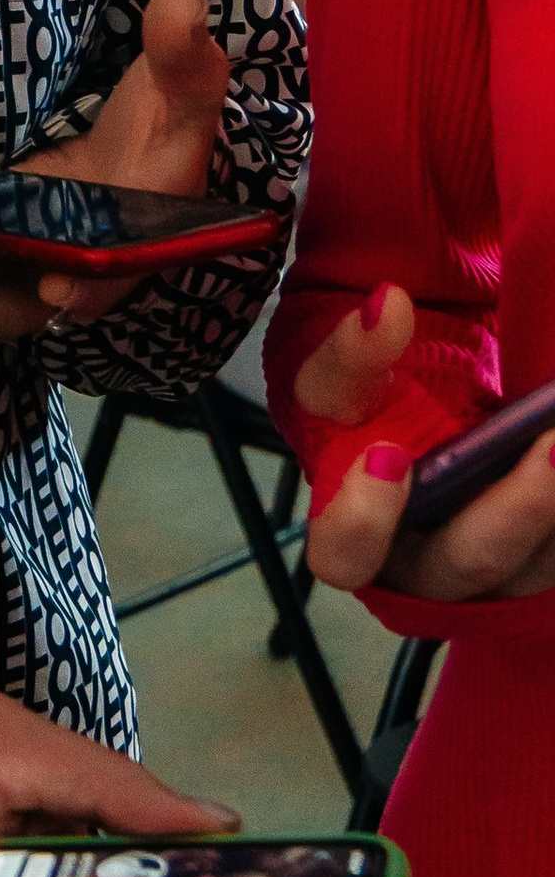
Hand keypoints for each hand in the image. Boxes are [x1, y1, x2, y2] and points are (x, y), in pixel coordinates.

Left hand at [0, 0, 231, 344]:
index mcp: (128, 244)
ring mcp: (13, 264)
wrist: (133, 151)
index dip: (85, 287)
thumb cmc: (164, 127)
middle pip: (6, 302)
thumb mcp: (184, 90)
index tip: (59, 289)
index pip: (109, 276)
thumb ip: (185, 57)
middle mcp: (65, 270)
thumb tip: (181, 5)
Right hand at [299, 291, 554, 598]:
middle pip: (469, 563)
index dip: (363, 519)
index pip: (346, 556)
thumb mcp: (342, 383)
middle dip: (513, 510)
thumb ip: (354, 354)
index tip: (390, 453)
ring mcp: (495, 571)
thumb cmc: (368, 411)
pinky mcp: (540, 557)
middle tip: (550, 446)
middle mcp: (427, 568)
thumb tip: (386, 306)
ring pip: (538, 564)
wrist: (419, 416)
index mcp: (356, 537)